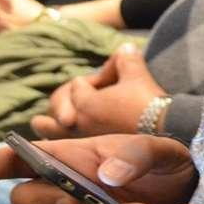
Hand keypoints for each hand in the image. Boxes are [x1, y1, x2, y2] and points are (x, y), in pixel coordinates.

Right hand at [0, 134, 198, 203]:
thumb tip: (106, 174)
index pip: (14, 159)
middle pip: (24, 197)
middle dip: (44, 199)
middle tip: (79, 199)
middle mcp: (64, 181)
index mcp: (70, 154)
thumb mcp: (159, 150)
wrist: (187, 188)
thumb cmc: (167, 160)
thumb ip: (134, 156)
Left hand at [33, 43, 165, 137]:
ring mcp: (83, 140)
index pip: (79, 85)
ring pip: (53, 131)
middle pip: (58, 105)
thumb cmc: (149, 104)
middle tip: (47, 108)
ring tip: (38, 124)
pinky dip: (59, 143)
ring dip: (46, 125)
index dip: (96, 78)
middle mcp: (78, 122)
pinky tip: (58, 144)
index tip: (111, 78)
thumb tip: (125, 48)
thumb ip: (127, 59)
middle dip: (59, 100)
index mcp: (85, 102)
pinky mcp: (92, 154)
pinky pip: (67, 147)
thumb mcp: (137, 74)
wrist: (164, 134)